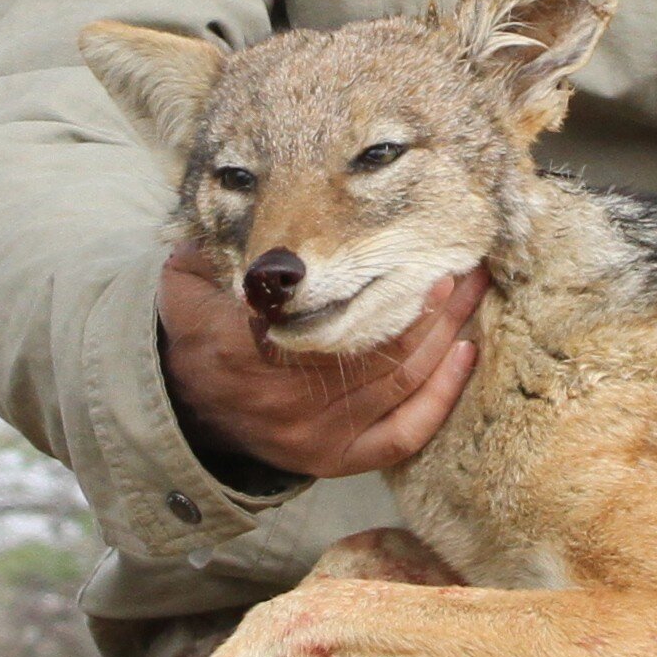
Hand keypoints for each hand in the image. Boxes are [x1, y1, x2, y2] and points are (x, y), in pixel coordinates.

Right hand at [160, 254, 483, 483]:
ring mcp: (316, 435)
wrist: (183, 414)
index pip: (328, 320)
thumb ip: (215, 250)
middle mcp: (289, 399)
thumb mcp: (186, 287)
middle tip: (462, 263)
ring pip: (401, 384)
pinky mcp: (334, 460)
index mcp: (249, 350)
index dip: (379, 292)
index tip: (409, 254)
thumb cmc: (195, 337)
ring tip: (472, 290)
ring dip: (446, 335)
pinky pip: (402, 436)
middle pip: (381, 349)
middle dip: (429, 304)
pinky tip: (465, 353)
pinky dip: (440, 398)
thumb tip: (251, 196)